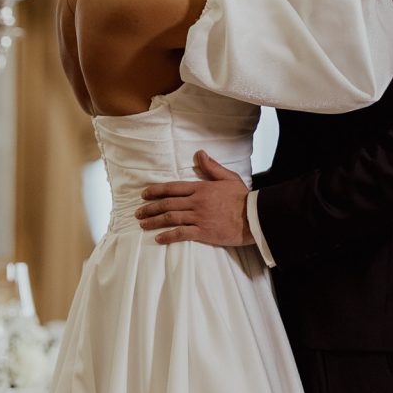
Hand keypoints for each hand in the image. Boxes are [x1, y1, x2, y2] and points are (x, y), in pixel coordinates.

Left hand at [135, 151, 251, 248]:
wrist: (253, 216)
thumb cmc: (242, 197)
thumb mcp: (228, 177)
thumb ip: (211, 167)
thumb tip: (199, 153)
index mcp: (201, 188)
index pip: (173, 188)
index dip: (156, 191)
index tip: (144, 194)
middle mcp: (196, 202)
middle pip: (168, 203)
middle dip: (150, 208)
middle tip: (138, 212)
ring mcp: (199, 217)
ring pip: (171, 218)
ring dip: (155, 221)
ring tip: (143, 224)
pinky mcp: (203, 232)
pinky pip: (181, 234)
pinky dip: (168, 236)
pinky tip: (158, 238)